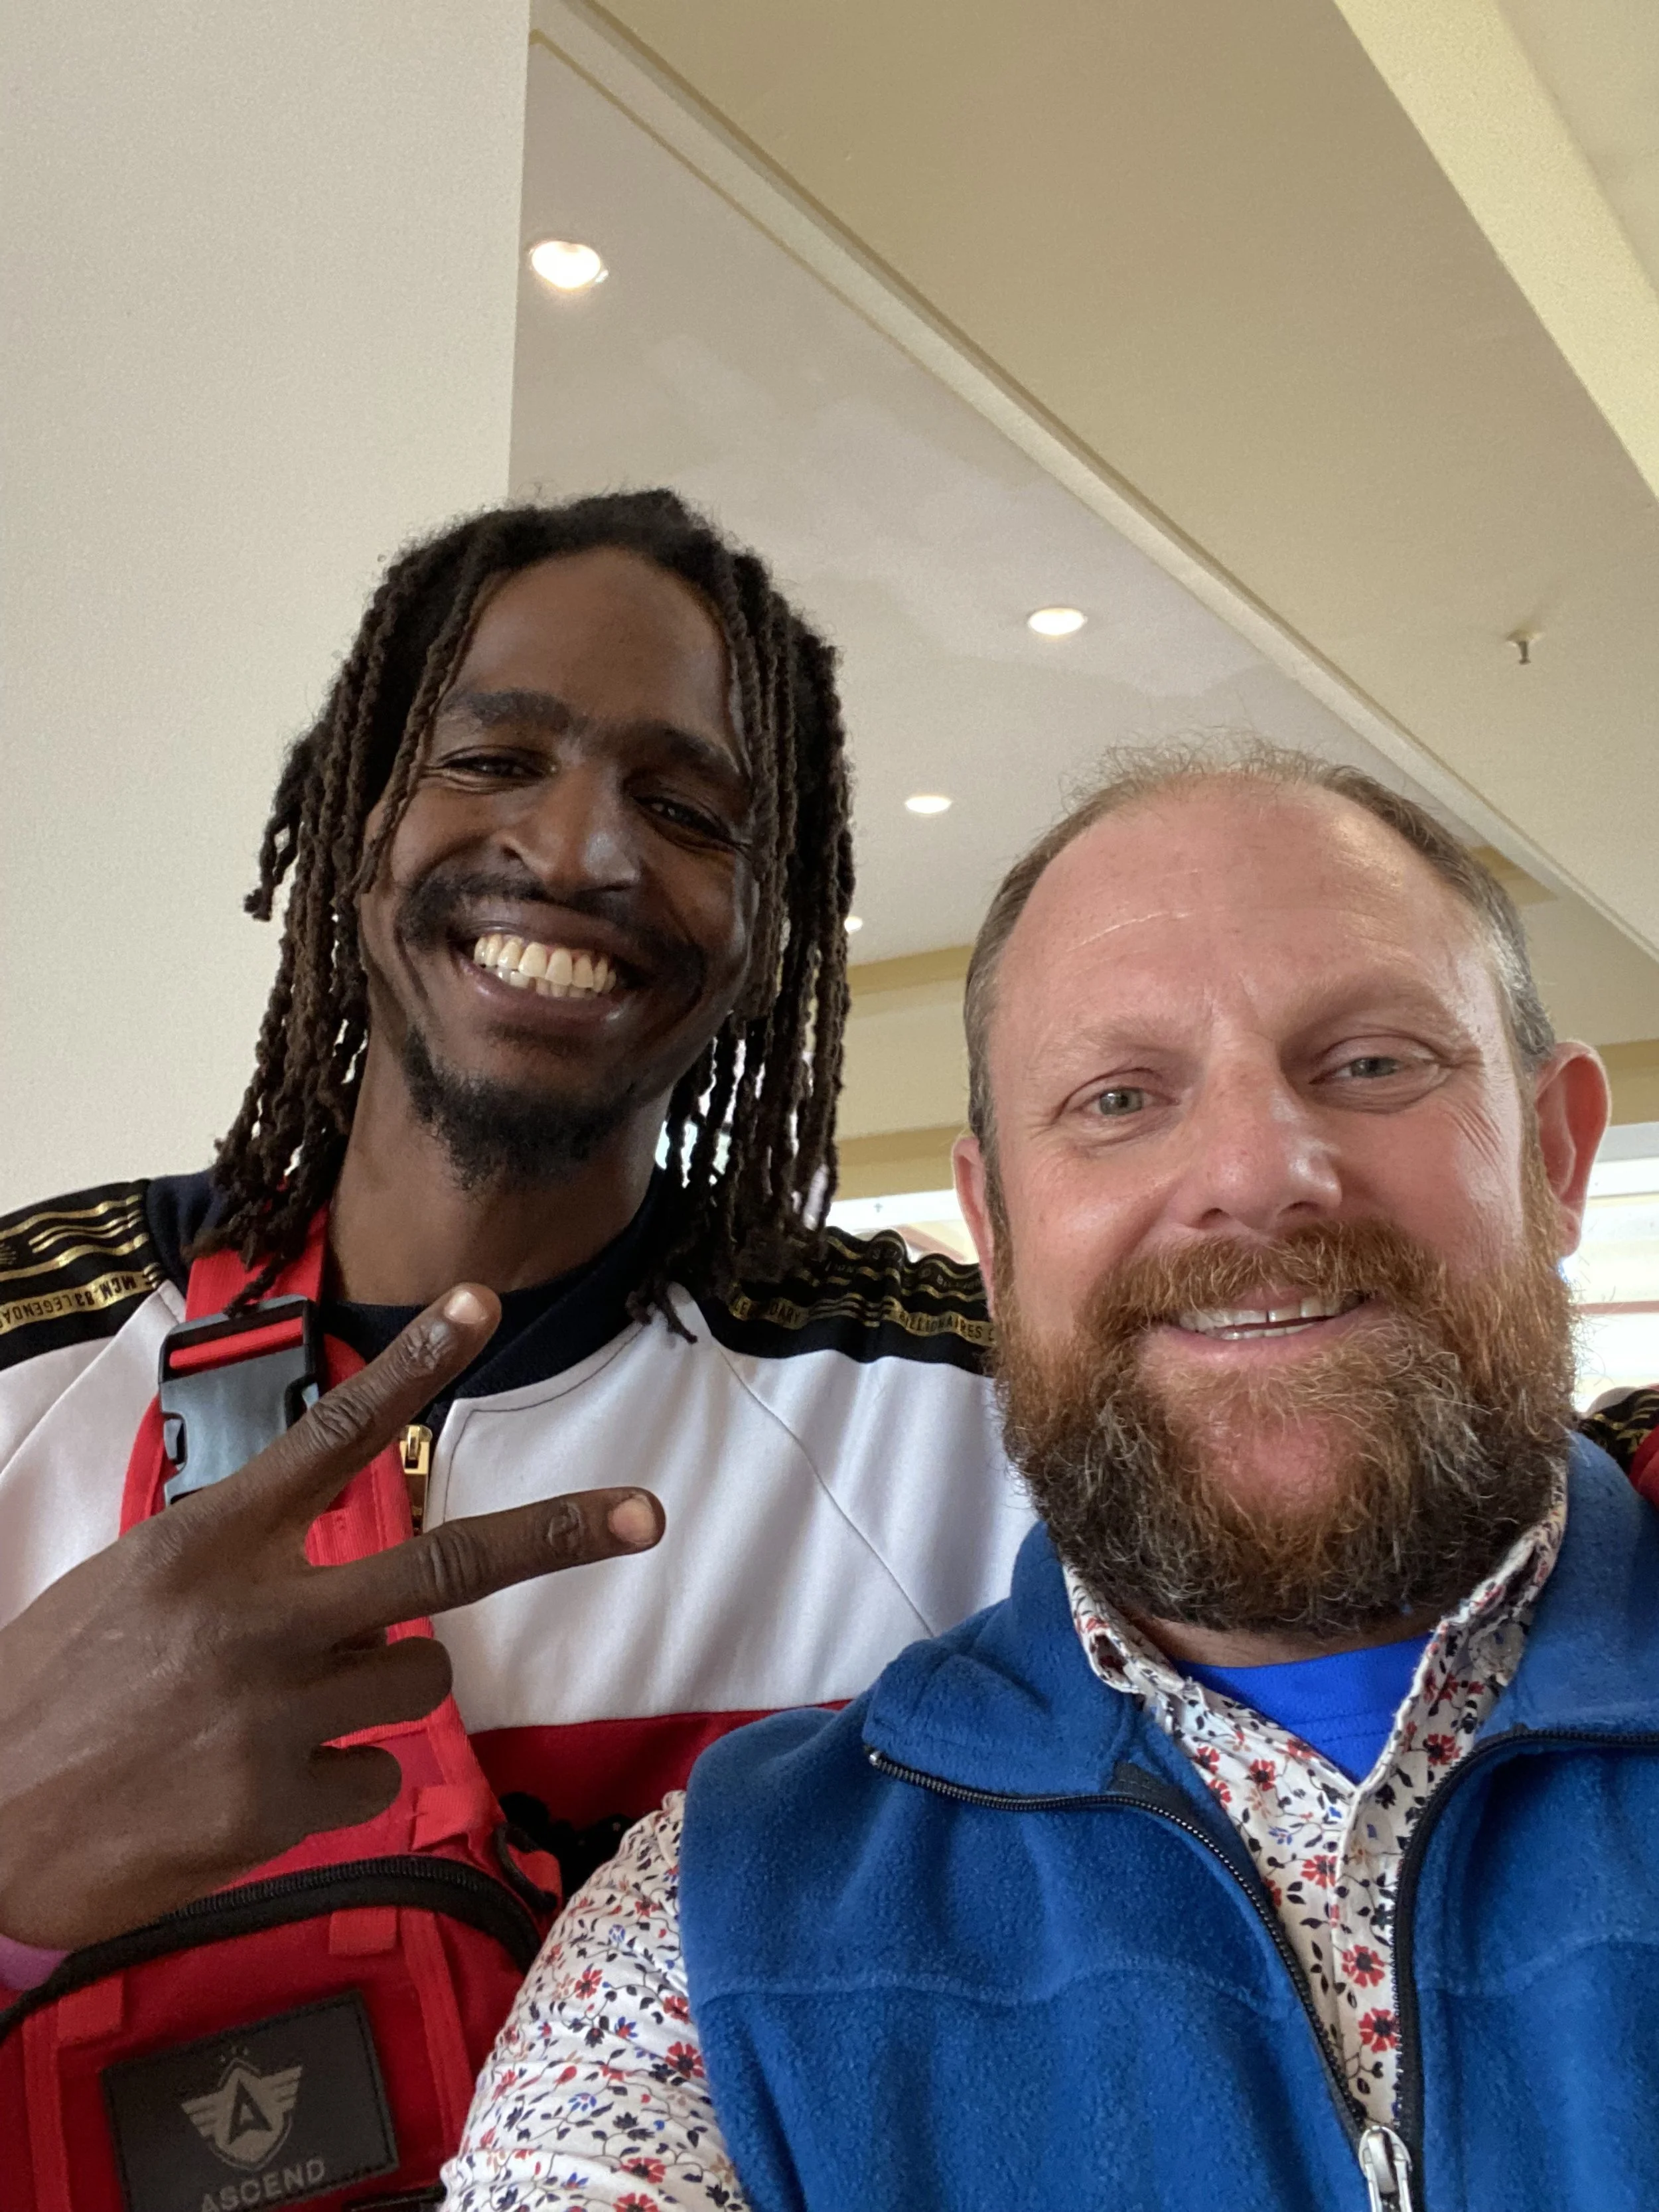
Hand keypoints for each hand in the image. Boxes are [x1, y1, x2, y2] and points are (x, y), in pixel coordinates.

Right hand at [0, 1284, 662, 1949]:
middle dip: (557, 1534)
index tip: (481, 1304)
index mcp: (209, 1544)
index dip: (416, 1366)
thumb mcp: (129, 1588)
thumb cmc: (47, 1698)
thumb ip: (235, 1561)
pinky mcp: (279, 1803)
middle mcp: (257, 1616)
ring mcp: (275, 1712)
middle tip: (645, 1515)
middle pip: (445, 1566)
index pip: (332, 1433)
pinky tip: (256, 1787)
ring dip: (378, 1690)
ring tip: (277, 1713)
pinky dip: (338, 1779)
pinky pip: (374, 1774)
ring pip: (417, 1680)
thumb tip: (325, 1561)